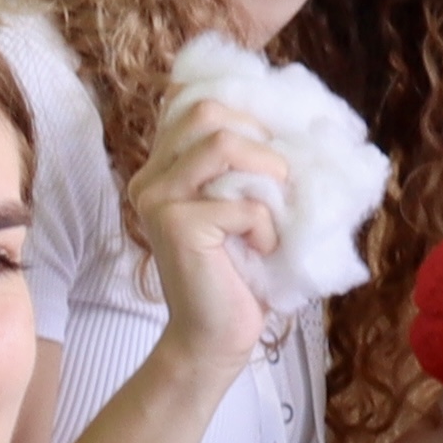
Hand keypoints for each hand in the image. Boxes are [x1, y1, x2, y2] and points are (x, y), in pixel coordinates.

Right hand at [126, 79, 291, 375]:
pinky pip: (243, 205)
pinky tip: (262, 249)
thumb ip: (244, 170)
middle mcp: (151, 179)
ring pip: (222, 146)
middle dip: (258, 133)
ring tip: (280, 205)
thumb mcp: (242, 210)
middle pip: (206, 113)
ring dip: (268, 170)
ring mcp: (158, 200)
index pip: (193, 105)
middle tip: (281, 171)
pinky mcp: (176, 226)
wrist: (216, 337)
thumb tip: (290, 124)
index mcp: (163, 169)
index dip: (243, 108)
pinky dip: (267, 226)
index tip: (276, 133)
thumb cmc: (240, 275)